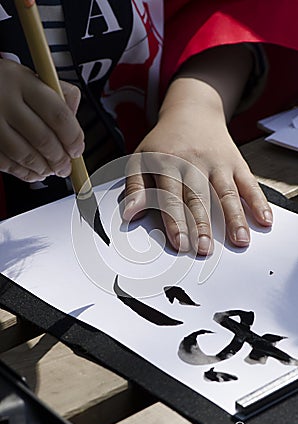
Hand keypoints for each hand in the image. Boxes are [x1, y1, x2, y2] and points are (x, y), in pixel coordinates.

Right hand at [0, 58, 83, 181]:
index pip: (59, 115)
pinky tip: (33, 171)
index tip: (77, 149)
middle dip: (60, 160)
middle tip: (66, 166)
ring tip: (51, 170)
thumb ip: (58, 93)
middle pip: (43, 139)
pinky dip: (24, 173)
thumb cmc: (2, 84)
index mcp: (23, 81)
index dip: (73, 138)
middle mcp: (5, 100)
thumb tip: (75, 118)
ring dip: (43, 169)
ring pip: (25, 156)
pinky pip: (6, 164)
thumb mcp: (29, 77)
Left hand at [123, 45, 272, 254]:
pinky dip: (258, 201)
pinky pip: (248, 182)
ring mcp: (217, 163)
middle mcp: (193, 163)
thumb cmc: (163, 142)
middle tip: (204, 250)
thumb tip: (130, 214)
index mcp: (167, 163)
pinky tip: (264, 220)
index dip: (175, 221)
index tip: (180, 243)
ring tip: (240, 241)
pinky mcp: (235, 162)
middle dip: (202, 225)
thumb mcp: (140, 158)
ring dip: (234, 217)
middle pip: (198, 198)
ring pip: (226, 192)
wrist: (192, 112)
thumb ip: (135, 187)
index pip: (171, 196)